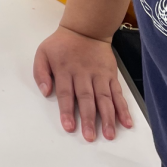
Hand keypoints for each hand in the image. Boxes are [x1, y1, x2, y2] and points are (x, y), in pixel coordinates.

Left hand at [33, 25, 133, 142]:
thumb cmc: (62, 44)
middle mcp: (83, 74)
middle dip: (89, 119)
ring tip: (109, 135)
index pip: (65, 93)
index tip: (69, 127)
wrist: (86, 29)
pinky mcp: (111, 76)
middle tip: (90, 137)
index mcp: (64, 70)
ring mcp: (99, 75)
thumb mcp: (43, 53)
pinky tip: (126, 122)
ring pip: (104, 98)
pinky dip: (123, 108)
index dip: (67, 111)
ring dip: (108, 118)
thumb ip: (40, 72)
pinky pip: (118, 94)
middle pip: (86, 99)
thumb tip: (45, 91)